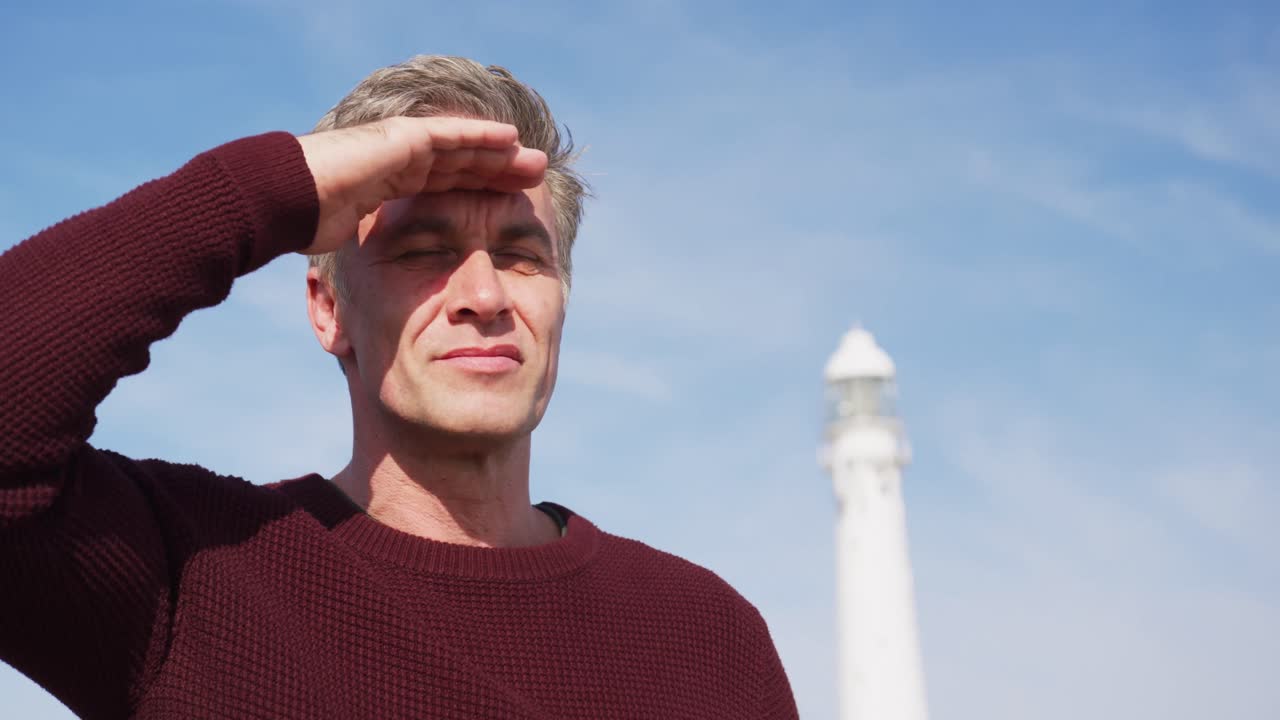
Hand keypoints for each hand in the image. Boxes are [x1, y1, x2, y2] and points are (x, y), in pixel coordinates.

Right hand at [297, 116, 547, 253]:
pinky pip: (451, 135)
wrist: (288, 200)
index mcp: (392, 186)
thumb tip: (385, 286)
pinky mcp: (402, 137)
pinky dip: (481, 136)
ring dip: (502, 152)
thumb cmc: (309, 223)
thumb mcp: (357, 243)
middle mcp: (401, 162)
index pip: (448, 187)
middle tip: (537, 176)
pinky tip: (512, 140)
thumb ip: (378, 250)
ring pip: (464, 147)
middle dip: (500, 169)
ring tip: (536, 160)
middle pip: (464, 164)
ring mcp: (401, 146)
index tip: (512, 202)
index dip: (480, 190)